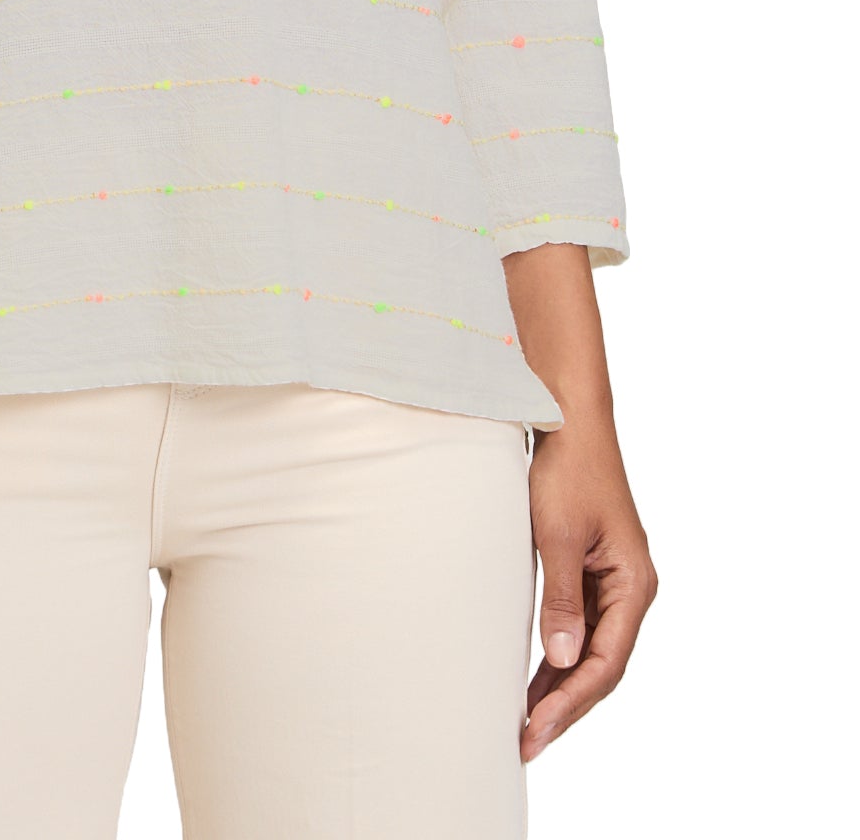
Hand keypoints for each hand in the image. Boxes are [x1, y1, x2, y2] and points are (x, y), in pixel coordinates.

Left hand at [522, 404, 657, 761]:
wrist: (567, 417)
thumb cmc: (567, 469)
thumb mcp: (558, 535)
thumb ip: (561, 600)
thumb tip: (564, 663)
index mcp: (634, 583)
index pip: (607, 662)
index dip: (571, 702)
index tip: (536, 730)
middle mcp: (630, 587)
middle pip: (602, 664)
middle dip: (566, 705)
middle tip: (526, 742)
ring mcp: (611, 579)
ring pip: (590, 649)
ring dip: (560, 685)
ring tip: (525, 723)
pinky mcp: (589, 568)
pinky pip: (578, 625)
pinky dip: (557, 655)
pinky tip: (532, 678)